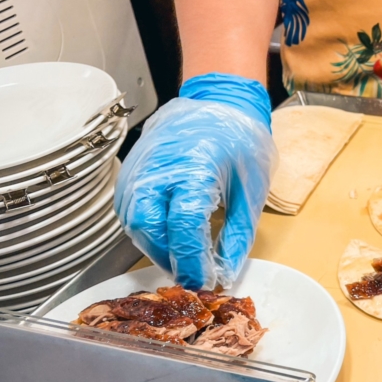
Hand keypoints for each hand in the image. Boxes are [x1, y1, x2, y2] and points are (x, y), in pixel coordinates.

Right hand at [114, 73, 277, 289]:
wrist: (218, 102)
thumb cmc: (239, 139)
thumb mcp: (252, 189)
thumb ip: (238, 235)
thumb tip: (226, 272)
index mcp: (194, 168)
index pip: (184, 226)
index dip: (193, 261)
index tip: (206, 280)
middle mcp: (159, 167)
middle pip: (149, 228)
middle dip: (169, 258)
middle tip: (193, 274)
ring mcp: (139, 168)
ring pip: (134, 223)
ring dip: (156, 248)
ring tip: (183, 259)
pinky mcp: (130, 171)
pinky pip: (129, 210)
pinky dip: (146, 231)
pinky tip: (168, 238)